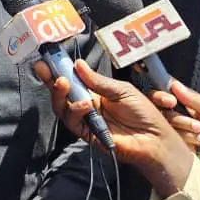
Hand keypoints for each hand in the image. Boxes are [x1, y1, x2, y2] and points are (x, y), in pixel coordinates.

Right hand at [34, 60, 194, 195]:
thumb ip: (98, 81)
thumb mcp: (122, 90)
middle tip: (44, 69)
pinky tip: (84, 104)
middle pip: (62, 93)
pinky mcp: (87, 134)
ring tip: (63, 82)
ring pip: (62, 108)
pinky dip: (75, 111)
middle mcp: (87, 106)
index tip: (47, 60)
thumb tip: (77, 64)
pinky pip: (73, 122)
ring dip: (60, 94)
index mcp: (95, 93)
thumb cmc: (144, 113)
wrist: (155, 139)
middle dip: (51, 80)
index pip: (73, 80)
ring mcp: (86, 120)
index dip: (58, 71)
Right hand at [168, 81, 199, 176]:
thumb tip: (175, 84)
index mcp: (190, 103)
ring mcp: (180, 130)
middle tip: (190, 118)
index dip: (164, 96)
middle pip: (163, 110)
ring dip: (185, 127)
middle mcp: (182, 116)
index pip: (169, 95)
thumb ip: (194, 98)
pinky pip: (172, 139)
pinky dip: (186, 138)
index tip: (170, 101)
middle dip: (176, 115)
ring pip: (168, 124)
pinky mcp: (180, 144)